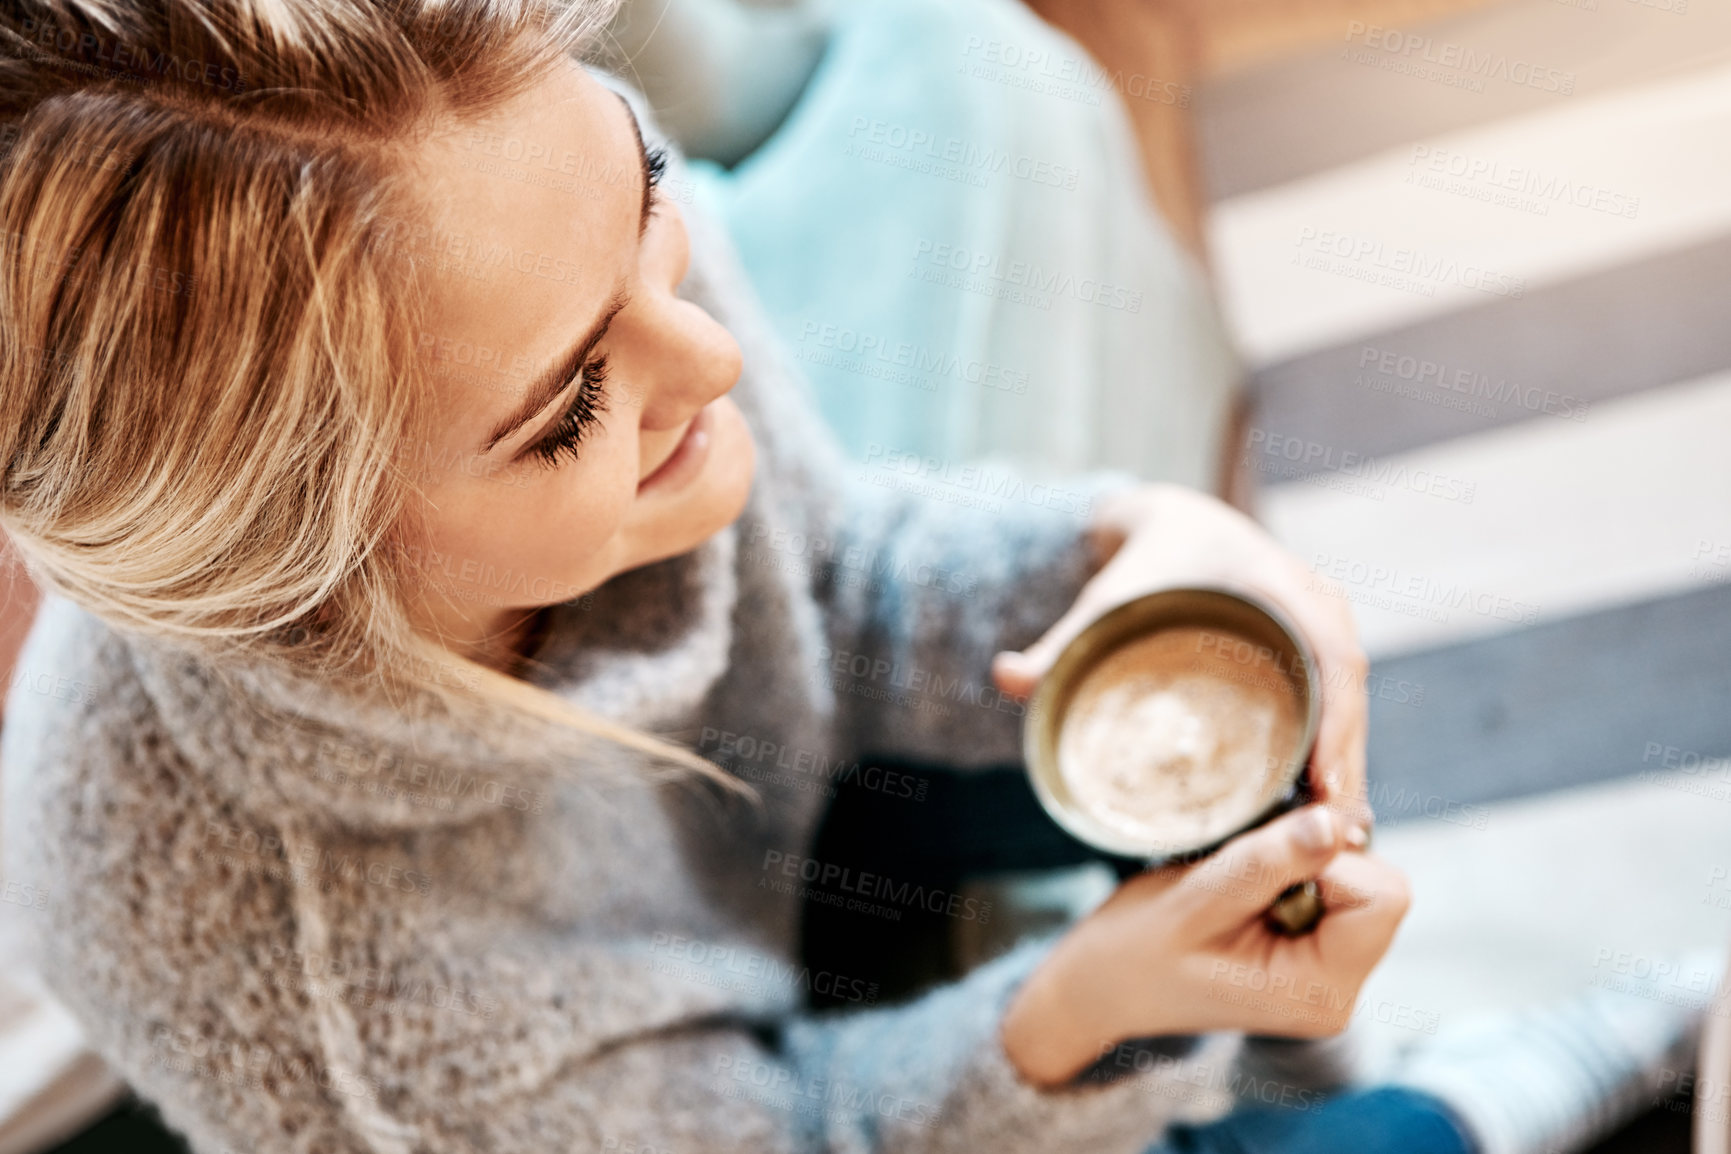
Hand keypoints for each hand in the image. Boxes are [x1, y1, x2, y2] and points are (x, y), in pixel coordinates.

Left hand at [991, 483, 1373, 834]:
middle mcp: (1316, 600)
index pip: (1328, 654)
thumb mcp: (1106, 599)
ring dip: (1350, 763)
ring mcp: (1327, 622)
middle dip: (1347, 760)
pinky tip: (1332, 804)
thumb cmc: (1144, 563)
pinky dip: (1341, 749)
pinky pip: (1344, 700)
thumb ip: (1057, 643)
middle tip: (1331, 832)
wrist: (1174, 523)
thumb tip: (1002, 678)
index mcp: (1277, 582)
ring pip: (1353, 701)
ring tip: (1336, 834)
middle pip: (1349, 690)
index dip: (1335, 720)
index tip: (1322, 781)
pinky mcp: (1324, 645)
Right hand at [1000, 805, 1409, 1085]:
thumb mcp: (1193, 900)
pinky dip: (1292, 870)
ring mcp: (1329, 973)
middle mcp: (1340, 990)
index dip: (1328, 858)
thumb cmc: (1135, 950)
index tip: (1261, 858)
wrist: (1100, 984)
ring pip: (1355, 880)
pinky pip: (1332, 888)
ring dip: (1299, 862)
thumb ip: (1266, 863)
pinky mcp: (1313, 952)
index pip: (1382, 897)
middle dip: (1314, 859)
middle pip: (1376, 886)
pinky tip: (1243, 887)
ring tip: (1235, 882)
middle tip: (1240, 870)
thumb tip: (1334, 822)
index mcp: (1321, 992)